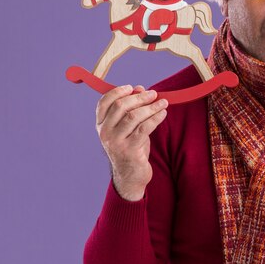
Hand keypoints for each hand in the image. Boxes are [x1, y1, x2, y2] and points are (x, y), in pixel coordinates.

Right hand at [96, 85, 167, 200]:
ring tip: (163, 103)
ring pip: (134, 116)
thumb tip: (140, 89)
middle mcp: (105, 133)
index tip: (132, 87)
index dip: (117, 92)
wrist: (131, 175)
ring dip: (151, 107)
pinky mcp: (129, 150)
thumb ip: (131, 109)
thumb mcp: (129, 128)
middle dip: (140, 98)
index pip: (104, 102)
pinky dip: (156, 118)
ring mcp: (116, 142)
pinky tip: (163, 113)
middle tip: (154, 94)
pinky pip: (144, 128)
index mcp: (101, 125)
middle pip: (120, 106)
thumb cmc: (131, 148)